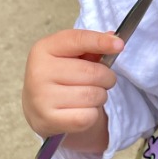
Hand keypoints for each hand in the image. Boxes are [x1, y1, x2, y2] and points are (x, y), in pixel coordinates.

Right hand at [22, 29, 123, 143]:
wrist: (37, 106)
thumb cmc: (60, 76)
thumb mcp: (71, 56)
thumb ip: (92, 46)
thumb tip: (114, 38)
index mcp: (44, 49)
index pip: (77, 40)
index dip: (100, 41)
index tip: (119, 45)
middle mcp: (39, 71)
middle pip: (92, 72)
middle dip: (107, 78)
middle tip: (104, 81)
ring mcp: (41, 97)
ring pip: (92, 95)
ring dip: (100, 96)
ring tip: (90, 95)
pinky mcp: (48, 120)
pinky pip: (87, 117)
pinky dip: (92, 114)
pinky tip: (82, 110)